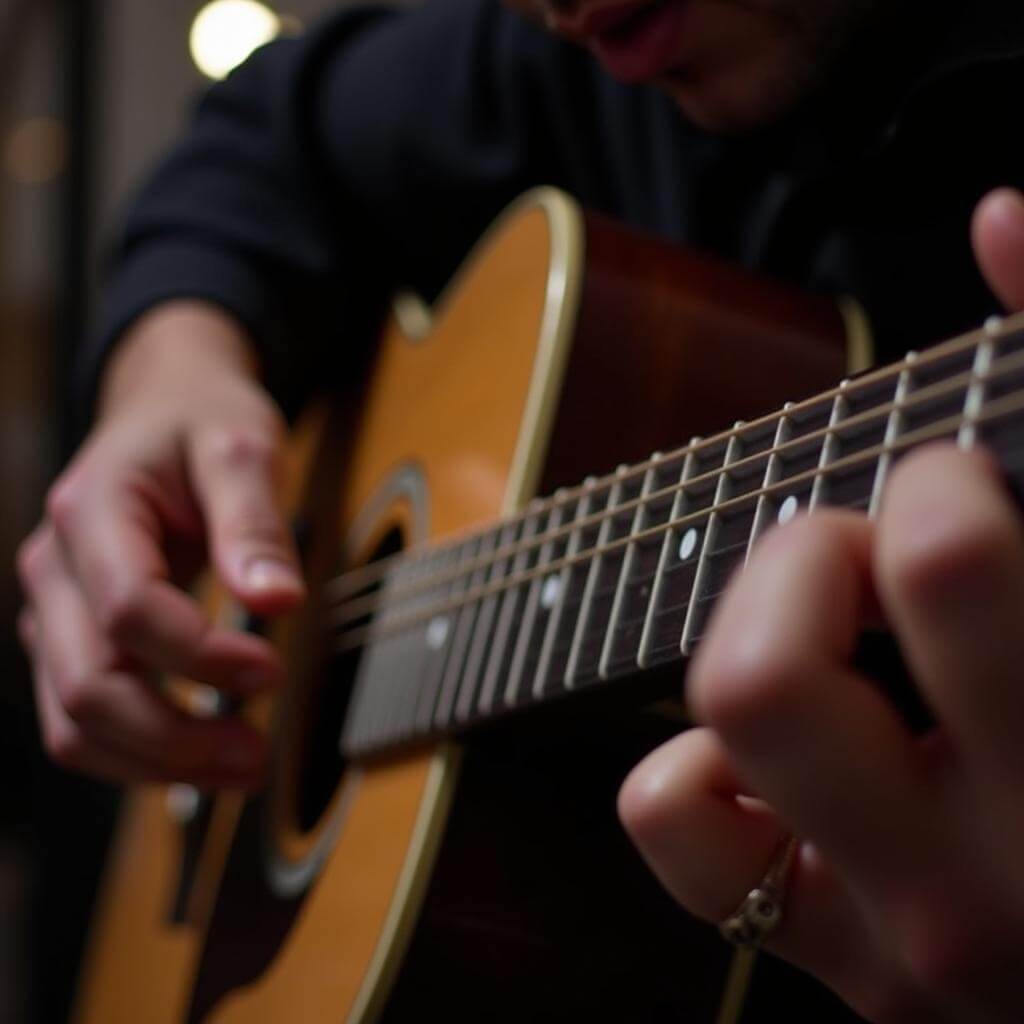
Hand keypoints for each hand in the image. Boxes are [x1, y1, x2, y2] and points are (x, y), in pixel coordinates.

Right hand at [16, 301, 303, 788]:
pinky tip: (204, 755)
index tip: (272, 671)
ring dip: (156, 762)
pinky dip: (140, 751)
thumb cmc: (203, 421)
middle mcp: (55, 568)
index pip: (130, 610)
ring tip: (242, 769)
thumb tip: (278, 603)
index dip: (201, 655)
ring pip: (74, 721)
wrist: (165, 409)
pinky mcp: (74, 637)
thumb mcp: (243, 447)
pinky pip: (85, 718)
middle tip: (258, 756)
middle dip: (175, 736)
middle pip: (89, 686)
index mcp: (91, 510)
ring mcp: (56, 610)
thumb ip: (255, 523)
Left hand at [618, 188, 1023, 1022]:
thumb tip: (999, 220)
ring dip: (766, 620)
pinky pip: (678, 823)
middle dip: (827, 541)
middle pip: (791, 655)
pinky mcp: (836, 962)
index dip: (936, 480)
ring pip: (732, 717)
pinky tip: (786, 737)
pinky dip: (702, 757)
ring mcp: (906, 934)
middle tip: (887, 539)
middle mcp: (1004, 873)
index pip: (951, 560)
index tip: (959, 478)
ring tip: (841, 624)